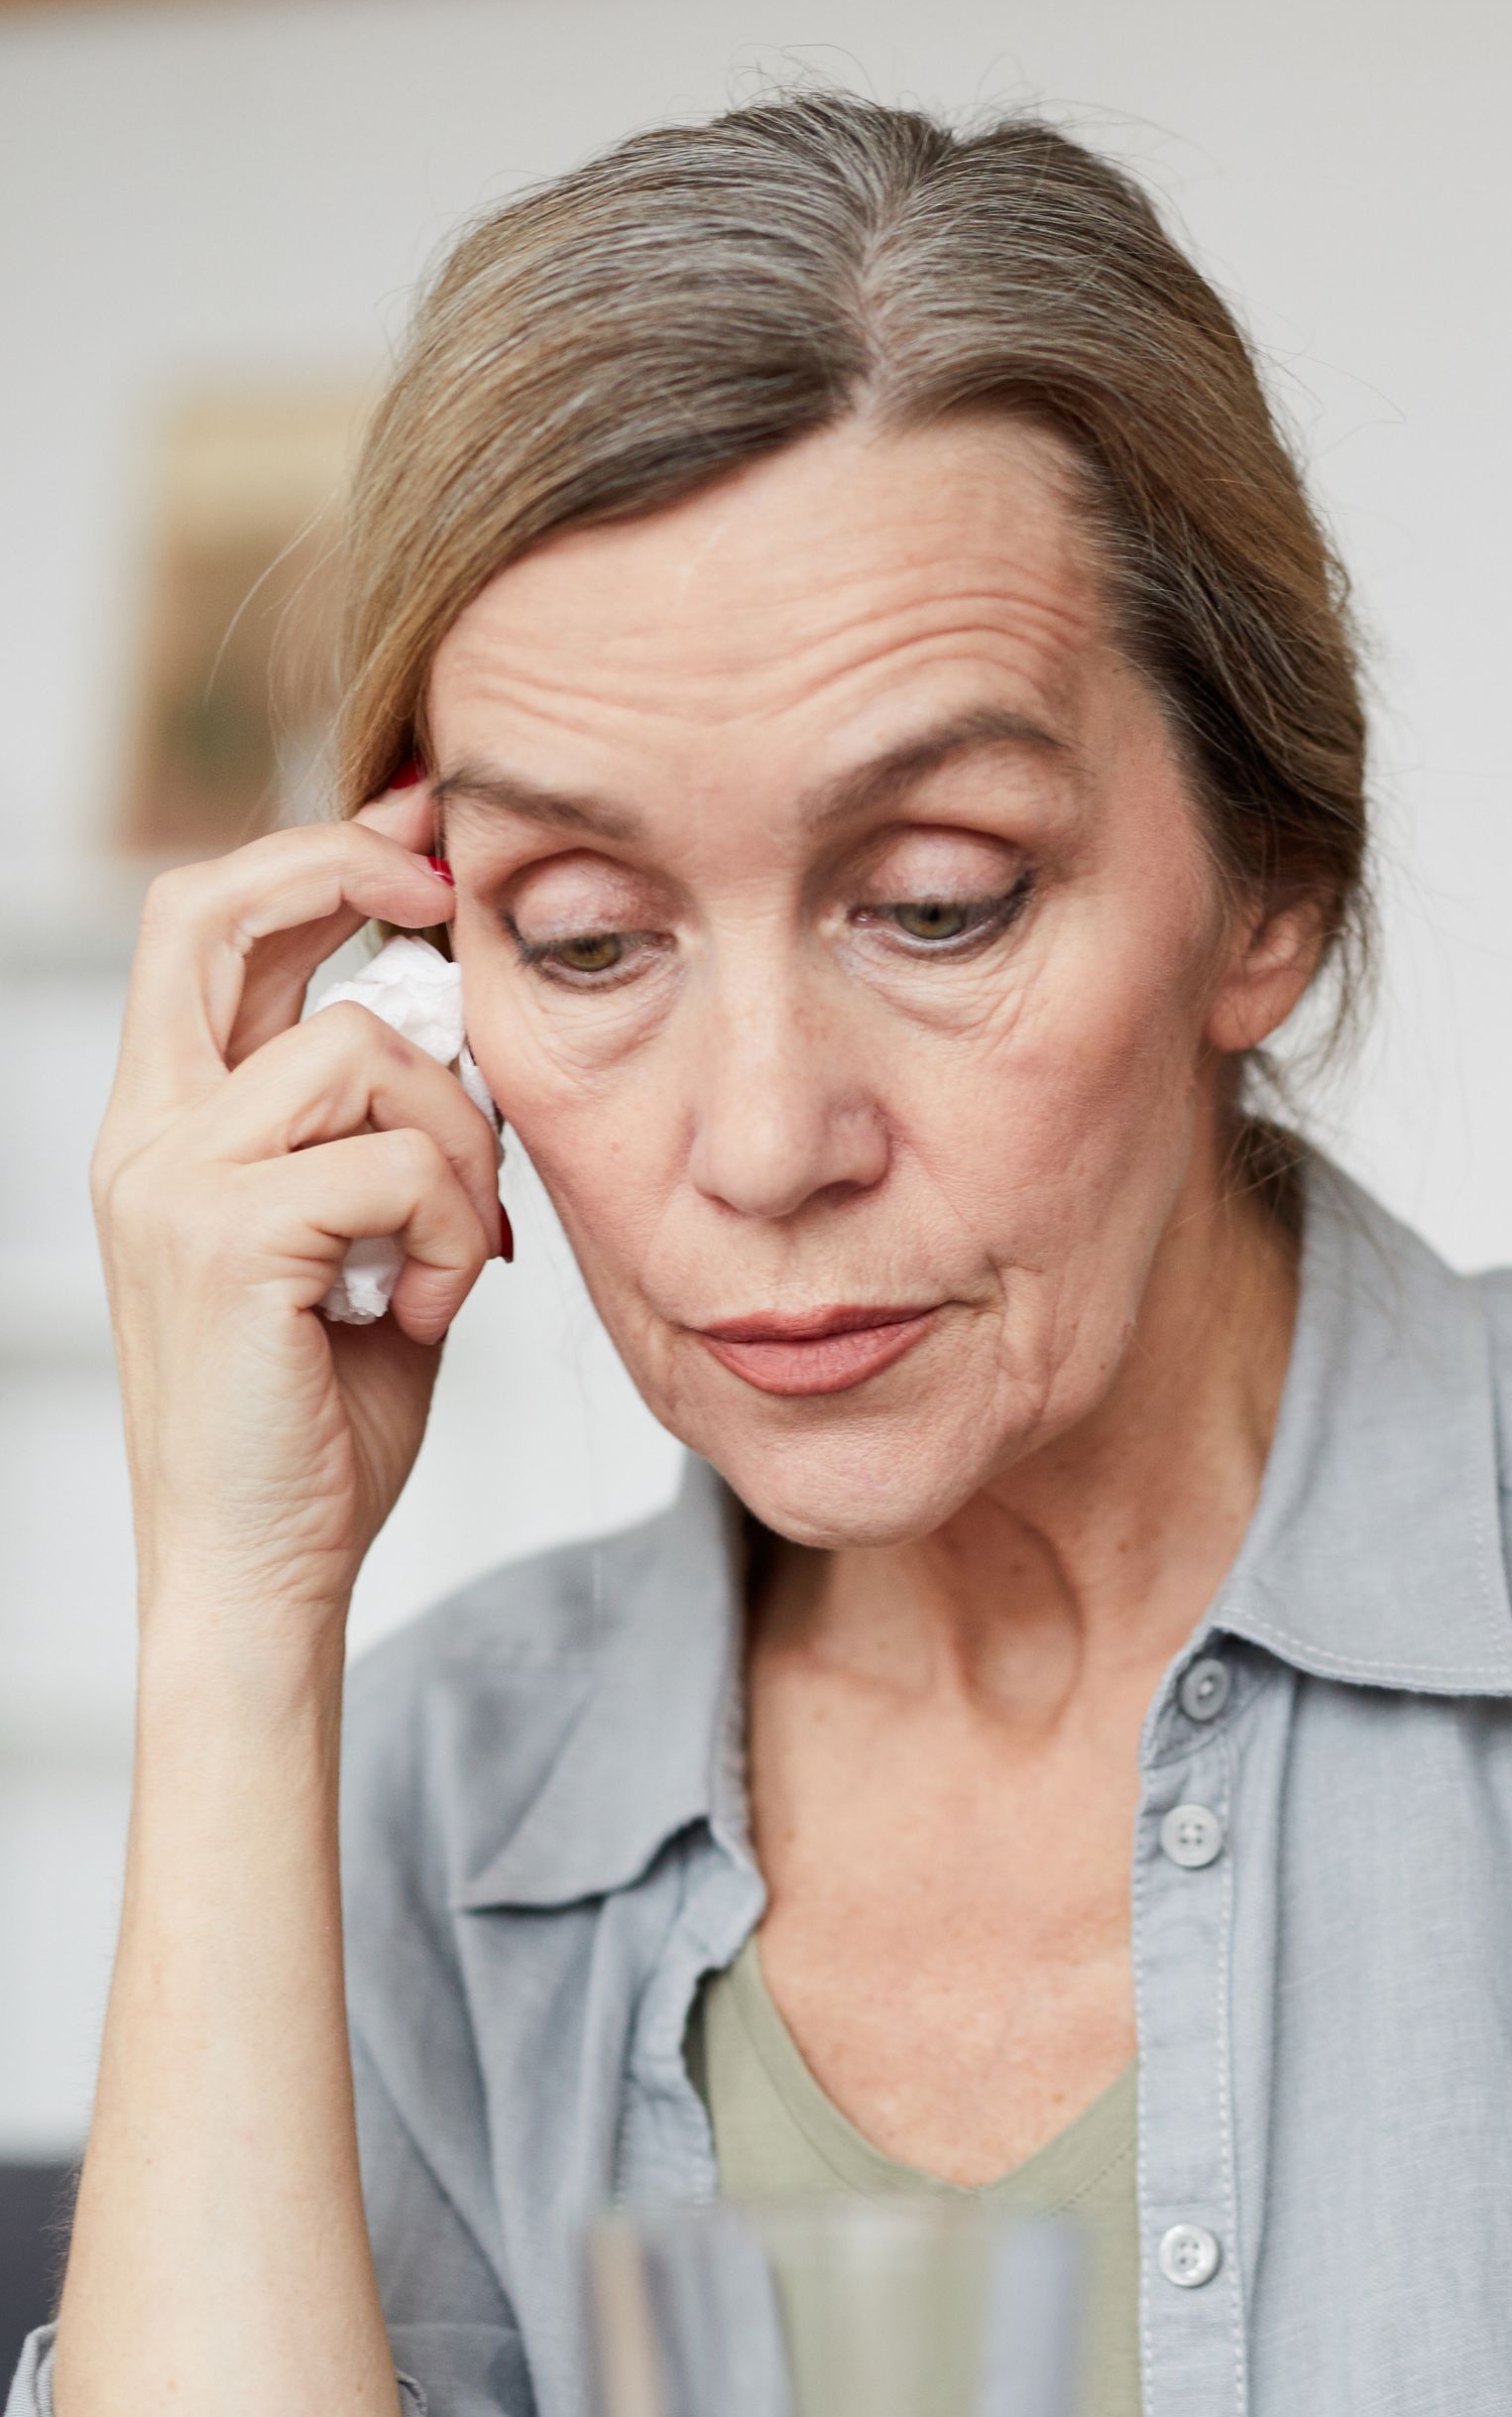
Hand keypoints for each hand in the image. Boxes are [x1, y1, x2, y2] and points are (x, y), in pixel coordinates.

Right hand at [92, 786, 504, 1636]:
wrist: (261, 1570)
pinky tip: (427, 1315)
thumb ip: (381, 1143)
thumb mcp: (360, 1253)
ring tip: (454, 1260)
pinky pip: (396, 1164)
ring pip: (360, 1049)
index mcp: (168, 1126)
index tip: (421, 845)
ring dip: (457, 1148)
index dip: (314, 861)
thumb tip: (460, 1032)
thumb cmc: (319, 1430)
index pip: (208, 928)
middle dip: (344, 870)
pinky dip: (452, 1235)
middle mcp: (147, 1133)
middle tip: (445, 899)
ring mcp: (172, 1179)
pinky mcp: (228, 1237)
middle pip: (212, 908)